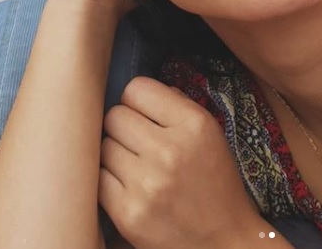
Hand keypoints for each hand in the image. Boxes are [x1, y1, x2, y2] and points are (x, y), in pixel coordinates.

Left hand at [99, 77, 259, 248]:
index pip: (137, 89)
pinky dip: (109, 182)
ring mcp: (147, 183)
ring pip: (102, 146)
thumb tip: (138, 92)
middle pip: (114, 116)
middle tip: (139, 144)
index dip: (138, 101)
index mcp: (195, 124)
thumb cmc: (217, 185)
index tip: (145, 115)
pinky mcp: (128, 212)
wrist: (223, 240)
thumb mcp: (212, 137)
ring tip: (137, 168)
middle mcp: (170, 150)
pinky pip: (98, 179)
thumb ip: (178, 108)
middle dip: (124, 128)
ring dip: (115, 155)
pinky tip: (128, 188)